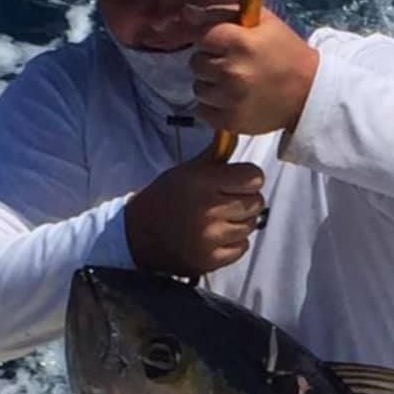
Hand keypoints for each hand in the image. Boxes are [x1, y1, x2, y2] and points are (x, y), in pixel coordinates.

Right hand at [125, 152, 264, 276]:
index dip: (250, 178)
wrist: (137, 235)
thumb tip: (234, 133)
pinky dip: (235, 243)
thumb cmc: (164, 199)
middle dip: (247, 200)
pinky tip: (219, 237)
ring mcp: (210, 238)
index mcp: (201, 183)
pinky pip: (242, 247)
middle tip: (231, 202)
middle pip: (256, 202)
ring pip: (250, 226)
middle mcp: (208, 210)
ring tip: (222, 220)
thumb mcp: (184, 172)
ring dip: (241, 222)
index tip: (240, 182)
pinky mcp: (210, 260)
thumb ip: (214, 156)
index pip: (253, 177)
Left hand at [185, 5, 319, 134]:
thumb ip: (221, 13)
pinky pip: (202, 111)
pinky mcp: (230, 121)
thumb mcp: (261, 22)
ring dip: (211, 85)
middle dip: (211, 62)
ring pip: (198, 88)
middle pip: (196, 63)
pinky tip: (229, 101)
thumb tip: (186, 12)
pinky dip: (212, 107)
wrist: (308, 93)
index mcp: (240, 42)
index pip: (203, 38)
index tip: (229, 46)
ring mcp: (230, 99)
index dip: (214, 41)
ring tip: (232, 85)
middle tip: (232, 65)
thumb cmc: (285, 52)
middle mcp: (232, 71)